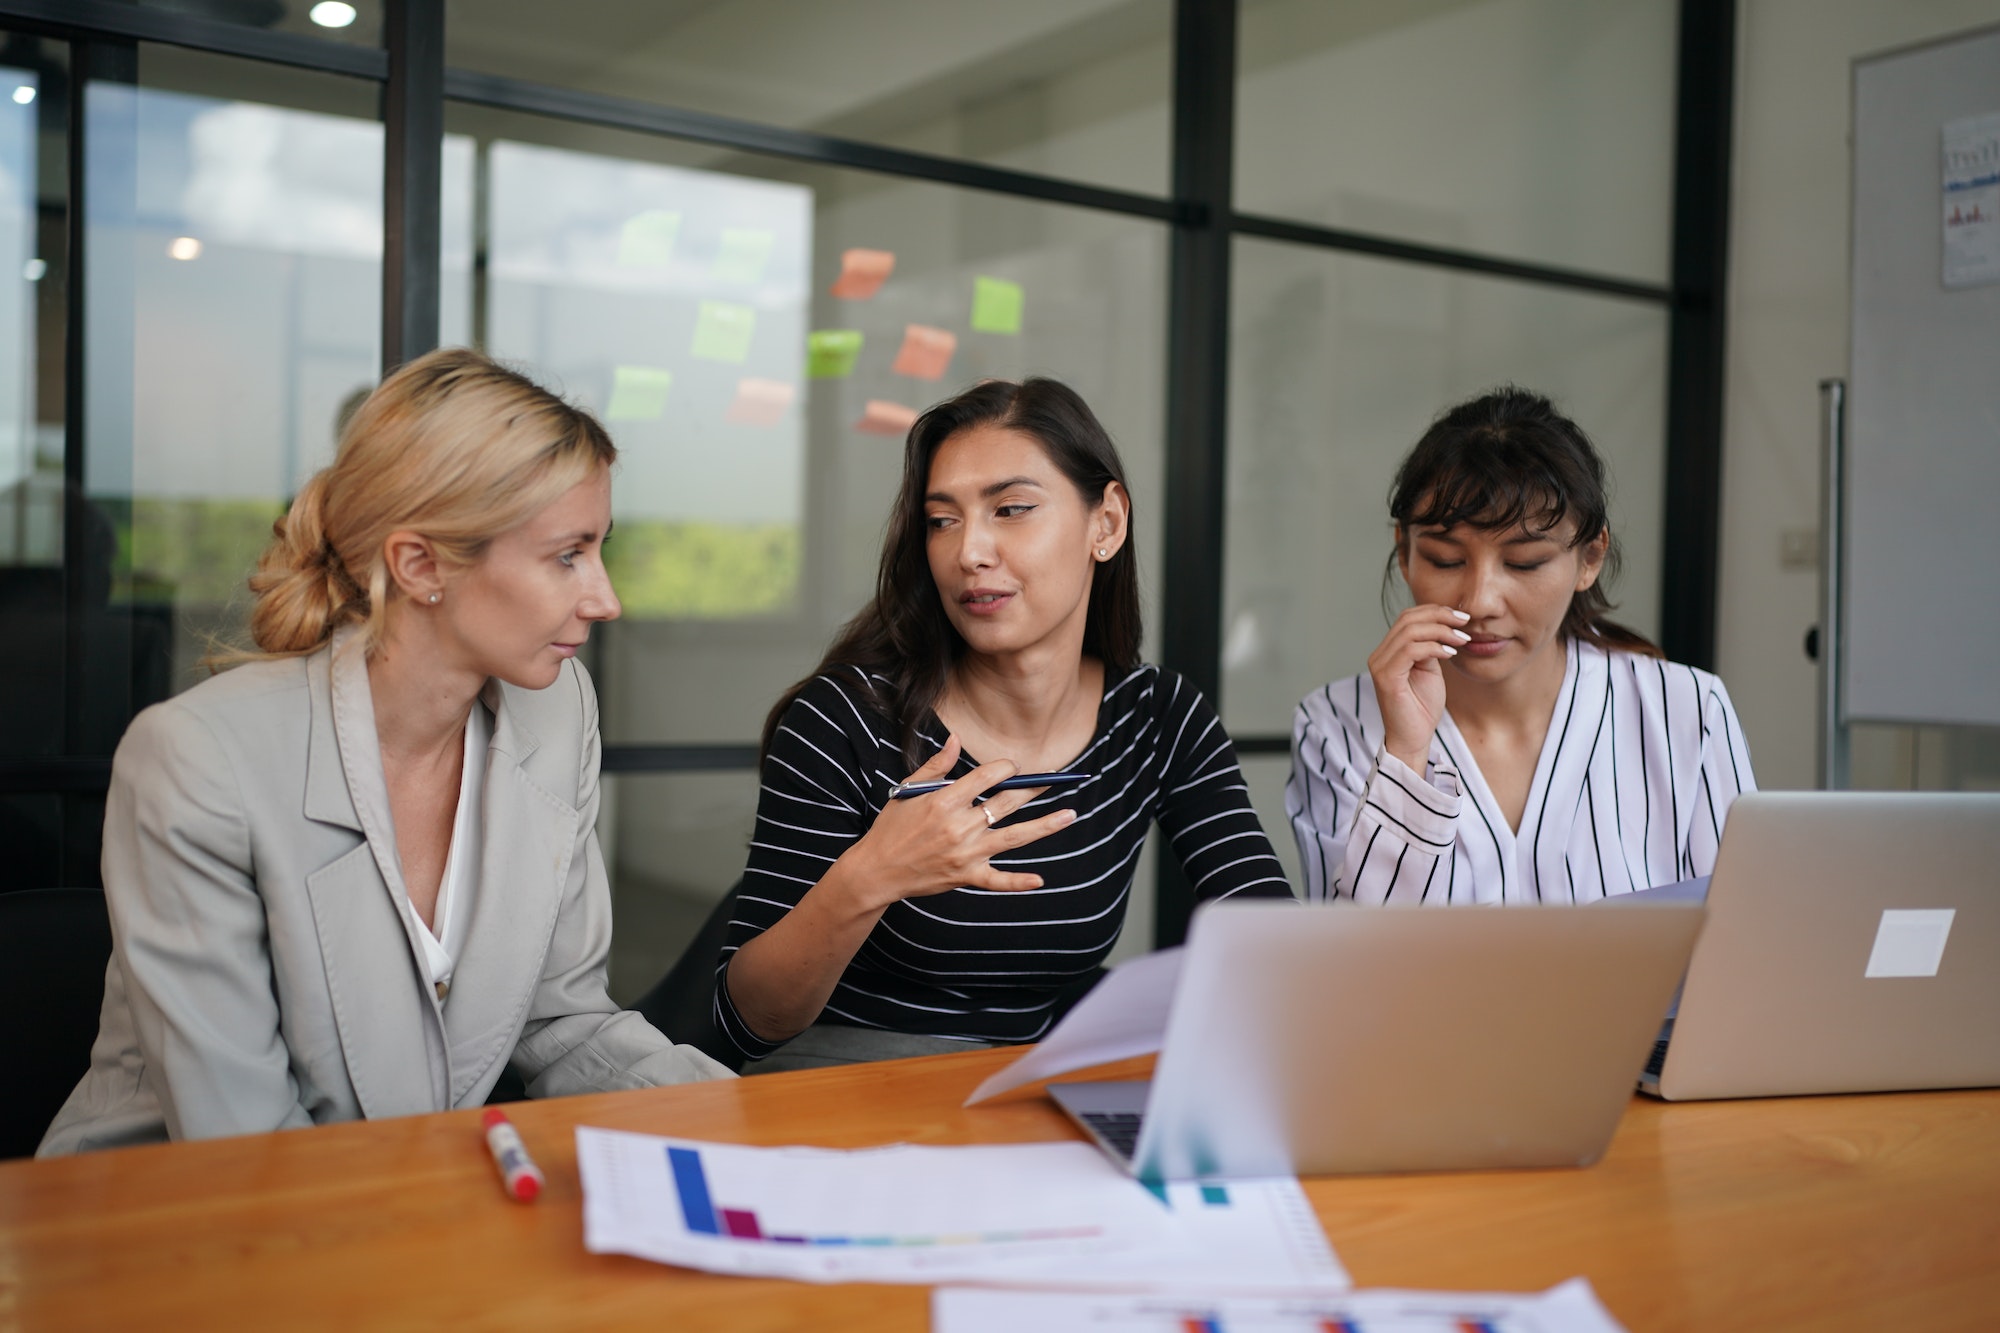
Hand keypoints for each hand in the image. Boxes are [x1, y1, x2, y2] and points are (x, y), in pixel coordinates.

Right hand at [841, 736, 1077, 909]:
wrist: (877, 870)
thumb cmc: (893, 827)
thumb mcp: (909, 790)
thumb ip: (936, 765)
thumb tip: (955, 738)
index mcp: (945, 801)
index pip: (987, 776)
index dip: (1005, 768)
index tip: (1012, 767)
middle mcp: (959, 825)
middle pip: (1007, 802)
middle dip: (1035, 787)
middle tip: (1056, 777)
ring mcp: (965, 852)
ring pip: (1014, 836)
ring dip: (1045, 825)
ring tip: (1070, 814)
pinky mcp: (966, 876)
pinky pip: (997, 880)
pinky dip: (1017, 882)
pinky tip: (1040, 880)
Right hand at [1367, 605, 1468, 771]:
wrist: (1413, 739)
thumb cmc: (1421, 709)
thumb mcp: (1429, 671)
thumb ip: (1430, 649)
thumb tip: (1443, 628)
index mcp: (1388, 652)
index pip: (1407, 618)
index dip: (1435, 611)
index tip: (1461, 617)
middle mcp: (1379, 656)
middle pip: (1407, 619)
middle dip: (1440, 616)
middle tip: (1465, 622)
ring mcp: (1380, 666)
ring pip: (1409, 632)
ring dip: (1441, 631)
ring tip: (1462, 639)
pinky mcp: (1386, 678)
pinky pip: (1410, 650)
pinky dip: (1434, 647)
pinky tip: (1451, 653)